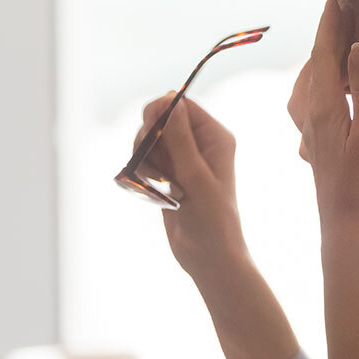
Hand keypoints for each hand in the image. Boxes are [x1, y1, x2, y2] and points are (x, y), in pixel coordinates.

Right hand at [133, 95, 247, 282]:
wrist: (208, 257)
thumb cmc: (212, 220)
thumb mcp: (196, 177)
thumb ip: (181, 139)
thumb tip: (171, 101)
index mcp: (215, 138)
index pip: (182, 106)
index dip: (161, 111)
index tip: (149, 129)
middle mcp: (200, 144)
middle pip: (160, 119)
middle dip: (149, 138)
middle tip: (152, 163)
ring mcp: (183, 160)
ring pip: (150, 141)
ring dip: (145, 158)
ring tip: (157, 183)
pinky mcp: (169, 176)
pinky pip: (146, 160)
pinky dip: (143, 172)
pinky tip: (153, 190)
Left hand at [288, 0, 358, 242]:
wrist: (345, 229)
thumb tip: (358, 48)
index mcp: (323, 109)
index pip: (324, 56)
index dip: (330, 26)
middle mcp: (310, 117)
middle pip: (314, 66)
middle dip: (326, 37)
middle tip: (342, 12)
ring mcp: (311, 132)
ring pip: (309, 84)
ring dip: (322, 60)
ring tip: (338, 43)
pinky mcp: (317, 144)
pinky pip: (312, 102)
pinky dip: (321, 83)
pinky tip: (331, 90)